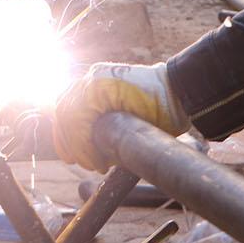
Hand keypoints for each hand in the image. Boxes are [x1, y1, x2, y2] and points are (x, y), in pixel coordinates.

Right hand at [53, 62, 189, 170]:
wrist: (179, 90)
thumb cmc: (165, 110)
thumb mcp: (141, 130)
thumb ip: (113, 142)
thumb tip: (97, 160)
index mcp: (100, 86)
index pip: (76, 120)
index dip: (82, 147)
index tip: (97, 166)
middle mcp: (92, 77)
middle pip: (65, 112)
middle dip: (72, 142)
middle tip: (85, 164)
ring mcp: (94, 76)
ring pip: (64, 104)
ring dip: (66, 132)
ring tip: (74, 156)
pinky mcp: (97, 81)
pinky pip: (73, 98)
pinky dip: (71, 119)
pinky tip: (72, 137)